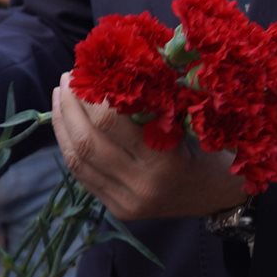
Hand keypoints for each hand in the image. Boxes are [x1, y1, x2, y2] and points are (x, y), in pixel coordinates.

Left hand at [51, 74, 246, 220]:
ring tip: (59, 97)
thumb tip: (110, 67)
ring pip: (78, 160)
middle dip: (70, 106)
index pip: (110, 122)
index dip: (90, 95)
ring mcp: (126, 201)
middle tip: (66, 79)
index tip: (86, 71)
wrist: (216, 193)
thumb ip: (148, 102)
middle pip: (87, 141)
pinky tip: (65, 125)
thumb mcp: (184, 120)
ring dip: (62, 124)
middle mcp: (141, 184)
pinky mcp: (117, 210)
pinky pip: (82, 175)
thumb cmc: (204, 146)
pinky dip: (68, 146)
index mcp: (162, 160)